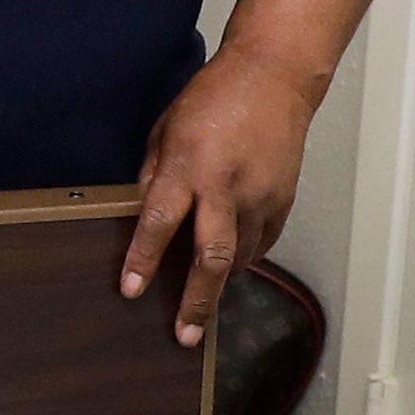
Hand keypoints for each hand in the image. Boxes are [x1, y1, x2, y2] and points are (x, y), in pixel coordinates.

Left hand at [124, 47, 318, 347]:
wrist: (273, 79)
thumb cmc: (212, 99)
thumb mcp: (165, 131)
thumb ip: (152, 177)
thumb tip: (140, 215)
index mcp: (189, 167)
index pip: (159, 223)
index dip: (143, 260)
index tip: (131, 291)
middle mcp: (227, 187)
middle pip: (211, 257)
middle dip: (196, 301)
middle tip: (184, 335)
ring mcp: (260, 196)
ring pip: (240, 258)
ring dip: (219, 283)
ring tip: (201, 303)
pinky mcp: (283, 200)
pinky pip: (262, 243)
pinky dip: (244, 258)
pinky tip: (230, 265)